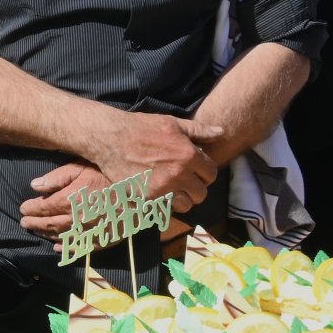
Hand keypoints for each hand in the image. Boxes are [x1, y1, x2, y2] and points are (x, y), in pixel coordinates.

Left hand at [20, 161, 108, 241]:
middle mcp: (76, 219)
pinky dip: (67, 249)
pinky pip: (80, 247)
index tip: (22, 209)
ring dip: (46, 235)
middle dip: (34, 224)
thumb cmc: (108, 174)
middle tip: (24, 223)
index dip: (30, 209)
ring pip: (62, 236)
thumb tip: (34, 186)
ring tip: (37, 231)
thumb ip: (57, 178)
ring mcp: (88, 231)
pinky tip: (58, 248)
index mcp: (69, 200)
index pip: (43, 208)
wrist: (139, 190)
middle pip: (49, 224)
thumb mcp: (80, 167)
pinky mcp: (101, 238)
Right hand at [78, 110, 222, 211]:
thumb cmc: (141, 127)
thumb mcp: (172, 123)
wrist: (110, 139)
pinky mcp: (147, 198)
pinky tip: (158, 192)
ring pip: (185, 205)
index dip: (205, 173)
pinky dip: (164, 204)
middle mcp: (178, 174)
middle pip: (201, 194)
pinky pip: (165, 208)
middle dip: (196, 188)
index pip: (211, 174)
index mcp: (188, 155)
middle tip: (185, 182)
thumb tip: (221, 132)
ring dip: (182, 199)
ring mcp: (163, 188)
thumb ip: (199, 131)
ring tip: (173, 189)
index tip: (196, 171)